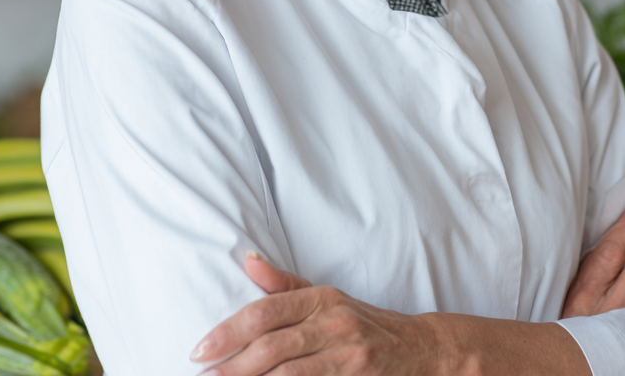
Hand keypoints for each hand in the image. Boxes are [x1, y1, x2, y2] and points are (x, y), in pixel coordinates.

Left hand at [192, 253, 589, 375]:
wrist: (425, 350)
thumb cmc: (365, 324)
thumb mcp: (327, 299)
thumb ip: (284, 286)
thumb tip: (246, 260)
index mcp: (320, 299)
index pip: (265, 311)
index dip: (229, 330)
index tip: (199, 349)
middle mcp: (333, 323)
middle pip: (271, 346)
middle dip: (231, 366)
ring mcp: (348, 354)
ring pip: (289, 372)